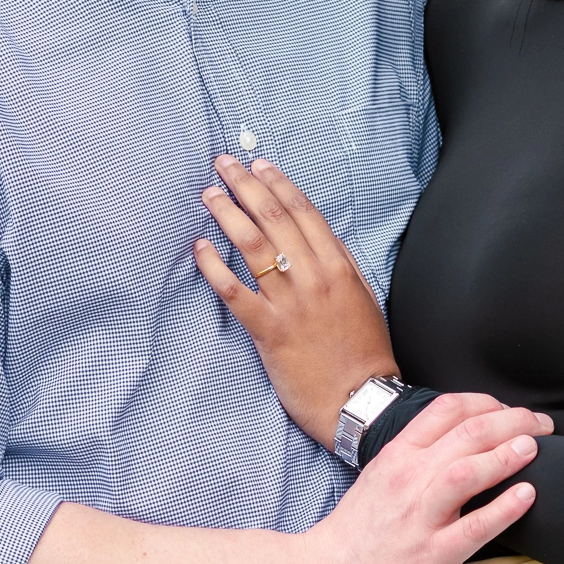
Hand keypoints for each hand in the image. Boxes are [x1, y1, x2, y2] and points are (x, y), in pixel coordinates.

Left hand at [193, 155, 399, 448]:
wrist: (361, 400)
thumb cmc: (364, 352)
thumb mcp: (362, 297)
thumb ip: (340, 264)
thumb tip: (317, 235)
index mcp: (337, 266)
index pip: (302, 211)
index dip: (277, 183)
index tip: (258, 164)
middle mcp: (313, 277)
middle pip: (273, 218)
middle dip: (244, 186)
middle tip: (222, 165)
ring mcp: (289, 303)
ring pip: (252, 246)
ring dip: (227, 214)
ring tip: (209, 195)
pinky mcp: (268, 330)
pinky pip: (234, 292)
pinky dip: (214, 266)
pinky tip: (199, 247)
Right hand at [306, 392, 544, 563]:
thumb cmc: (360, 527)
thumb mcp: (382, 472)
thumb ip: (419, 452)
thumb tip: (464, 436)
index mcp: (398, 453)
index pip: (448, 409)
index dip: (488, 402)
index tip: (510, 409)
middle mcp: (408, 477)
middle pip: (468, 432)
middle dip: (513, 421)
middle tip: (539, 425)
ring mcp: (420, 516)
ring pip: (469, 471)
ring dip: (507, 455)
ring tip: (533, 448)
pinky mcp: (432, 554)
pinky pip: (475, 526)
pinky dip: (505, 507)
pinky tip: (526, 496)